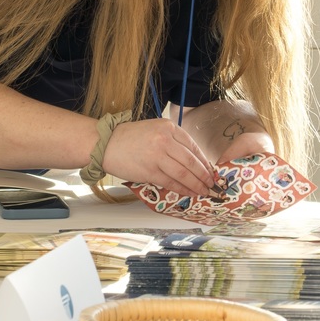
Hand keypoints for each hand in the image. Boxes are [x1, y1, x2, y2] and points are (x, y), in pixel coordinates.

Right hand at [101, 117, 216, 196]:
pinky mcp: (150, 171)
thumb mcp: (155, 129)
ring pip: (184, 174)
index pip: (193, 146)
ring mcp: (158, 156)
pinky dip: (183, 189)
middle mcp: (165, 140)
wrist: (107, 144)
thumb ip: (173, 140)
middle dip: (204, 175)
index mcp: (168, 127)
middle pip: (191, 161)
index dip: (204, 161)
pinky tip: (189, 193)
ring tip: (204, 191)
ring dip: (196, 184)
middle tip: (212, 184)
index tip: (210, 170)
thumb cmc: (131, 137)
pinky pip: (171, 182)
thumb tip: (193, 159)